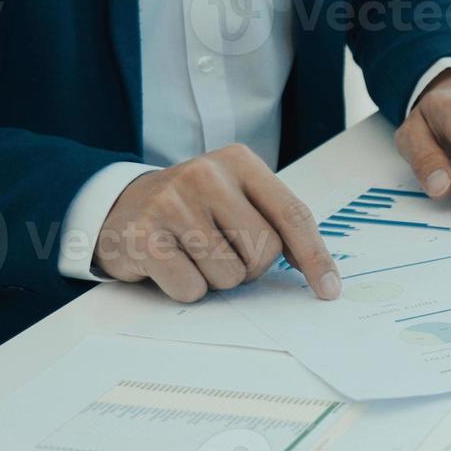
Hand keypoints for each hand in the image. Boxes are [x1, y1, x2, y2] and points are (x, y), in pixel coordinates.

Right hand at [96, 144, 338, 302]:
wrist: (121, 208)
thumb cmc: (194, 209)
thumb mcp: (236, 198)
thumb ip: (276, 222)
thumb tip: (322, 274)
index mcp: (239, 161)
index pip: (293, 214)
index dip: (315, 256)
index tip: (329, 289)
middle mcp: (206, 174)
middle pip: (264, 250)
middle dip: (251, 267)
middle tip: (224, 253)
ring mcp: (172, 202)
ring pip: (230, 274)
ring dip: (216, 279)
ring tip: (193, 254)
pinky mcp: (144, 236)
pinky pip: (192, 288)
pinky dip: (186, 288)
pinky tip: (170, 264)